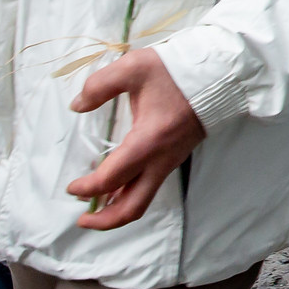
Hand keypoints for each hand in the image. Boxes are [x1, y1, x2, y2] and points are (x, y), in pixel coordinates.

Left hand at [66, 48, 206, 229]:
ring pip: (143, 201)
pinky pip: (150, 187)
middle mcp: (160, 160)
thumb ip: (99, 86)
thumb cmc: (176, 72)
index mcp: (147, 142)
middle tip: (83, 219)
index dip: (86, 187)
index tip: (70, 186)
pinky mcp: (174, 158)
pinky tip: (117, 187)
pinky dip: (129, 195)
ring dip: (117, 210)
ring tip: (95, 207)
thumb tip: (77, 105)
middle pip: (132, 208)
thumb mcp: (133, 68)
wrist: (218, 75)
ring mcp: (170, 162)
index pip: (111, 179)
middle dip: (105, 220)